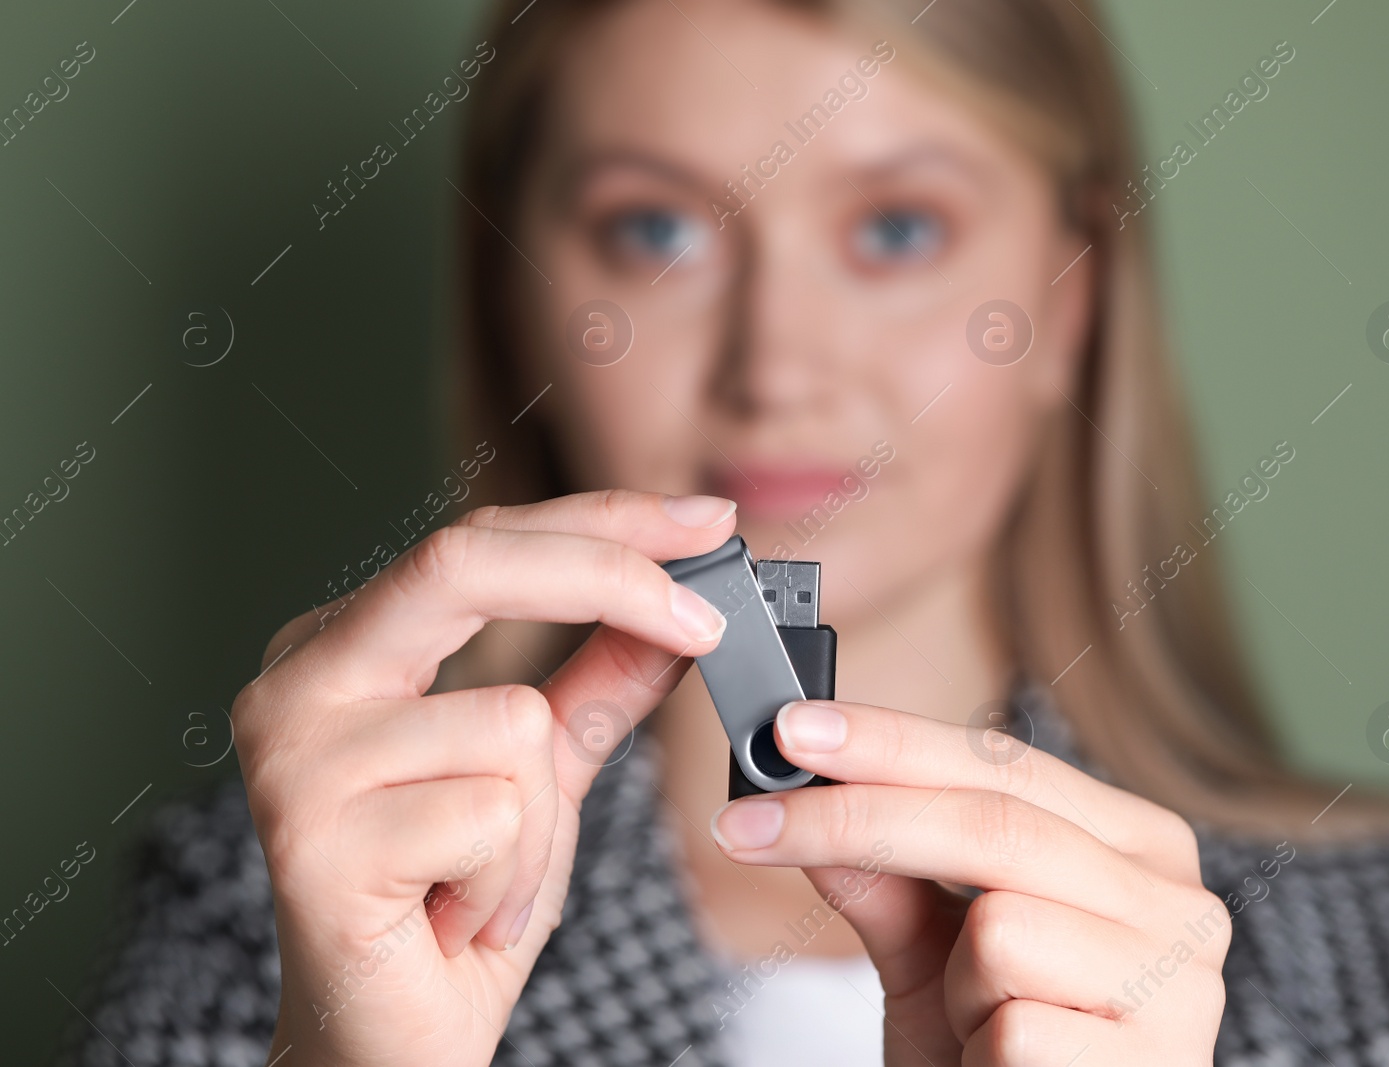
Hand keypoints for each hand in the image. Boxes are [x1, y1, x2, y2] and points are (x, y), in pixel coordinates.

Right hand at [232, 490, 735, 1066]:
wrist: (390, 1043)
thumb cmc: (457, 901)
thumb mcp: (546, 775)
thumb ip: (597, 683)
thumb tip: (675, 608)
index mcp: (344, 646)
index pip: (481, 540)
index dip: (601, 522)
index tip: (705, 520)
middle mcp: (299, 680)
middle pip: (463, 562)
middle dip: (609, 578)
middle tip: (707, 625)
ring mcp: (292, 756)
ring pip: (510, 722)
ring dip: (542, 824)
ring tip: (487, 880)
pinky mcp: (309, 840)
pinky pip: (492, 818)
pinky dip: (510, 879)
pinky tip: (455, 916)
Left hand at [709, 699, 1229, 1065]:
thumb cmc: (993, 1059)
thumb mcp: (930, 961)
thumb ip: (884, 877)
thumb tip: (802, 791)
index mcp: (1137, 848)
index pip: (1004, 764)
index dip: (891, 742)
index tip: (791, 732)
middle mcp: (1180, 903)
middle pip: (993, 824)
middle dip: (854, 821)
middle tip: (746, 829)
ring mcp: (1181, 988)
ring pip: (1002, 929)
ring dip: (954, 986)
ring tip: (980, 1025)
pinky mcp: (1154, 1066)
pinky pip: (1014, 1027)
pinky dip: (981, 1053)